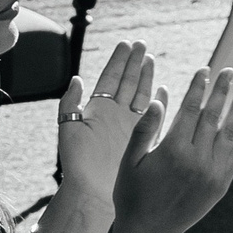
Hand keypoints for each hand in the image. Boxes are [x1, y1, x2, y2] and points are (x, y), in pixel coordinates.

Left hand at [55, 42, 158, 204]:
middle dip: (134, 62)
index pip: (110, 78)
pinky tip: (163, 89)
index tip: (125, 44)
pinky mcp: (143, 136)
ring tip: (150, 58)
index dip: (118, 61)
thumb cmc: (78, 162)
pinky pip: (154, 115)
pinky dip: (159, 101)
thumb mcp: (69, 128)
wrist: (93, 189)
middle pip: (127, 82)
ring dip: (146, 76)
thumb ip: (70, 103)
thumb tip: (77, 79)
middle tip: (141, 44)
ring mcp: (130, 124)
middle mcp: (115, 114)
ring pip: (141, 93)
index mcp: (97, 110)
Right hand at [112, 67, 232, 232]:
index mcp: (172, 150)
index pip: (189, 110)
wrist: (150, 232)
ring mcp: (212, 171)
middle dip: (222, 91)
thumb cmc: (132, 195)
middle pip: (212, 116)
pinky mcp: (222, 183)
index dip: (198, 88)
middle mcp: (196, 159)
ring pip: (230, 131)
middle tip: (230, 71)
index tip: (205, 70)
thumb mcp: (129, 162)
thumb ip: (145, 129)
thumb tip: (158, 97)